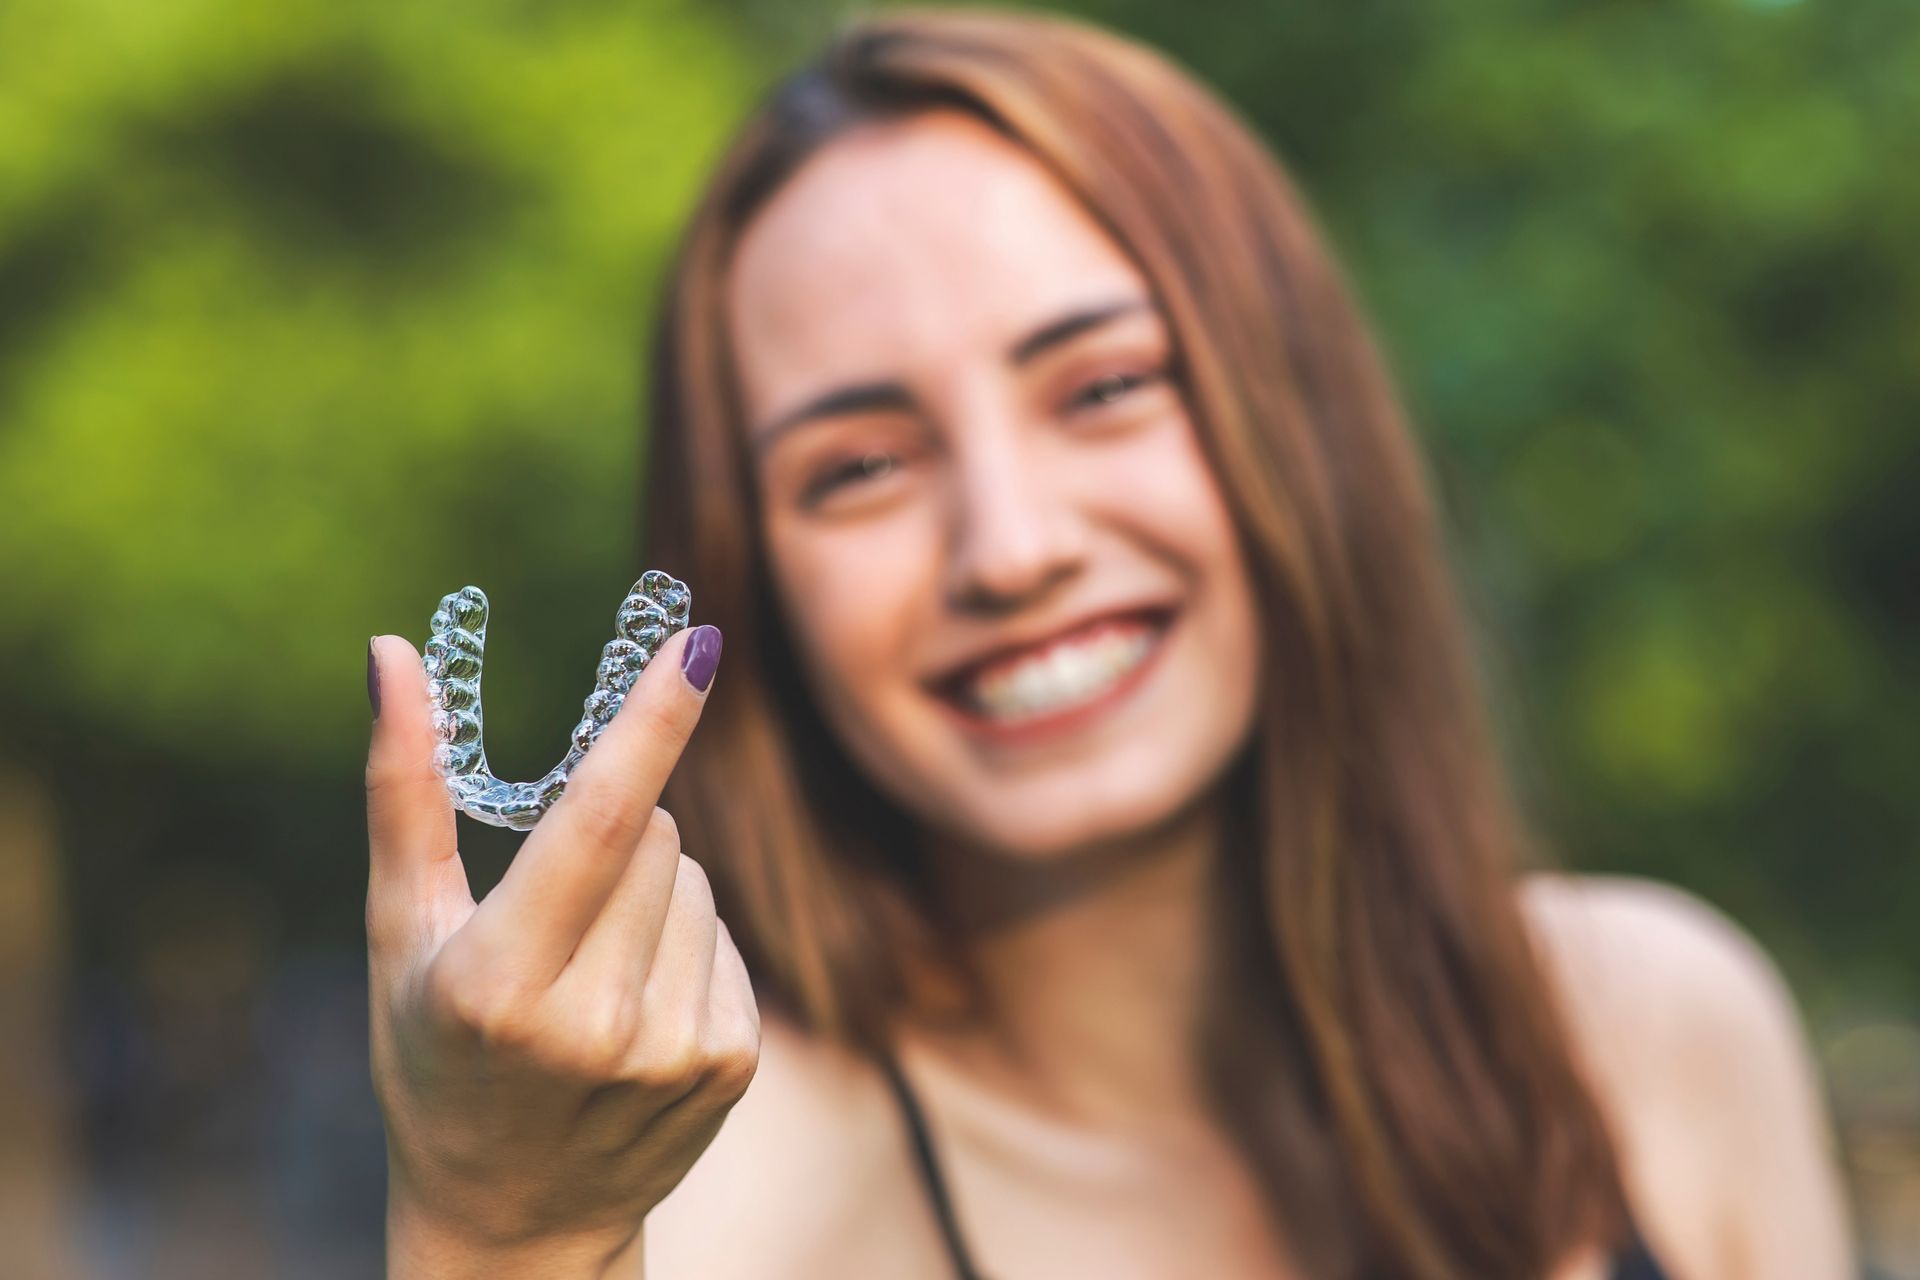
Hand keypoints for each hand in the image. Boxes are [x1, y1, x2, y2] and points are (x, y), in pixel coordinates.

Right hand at [364, 624, 756, 1269]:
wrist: (512, 1218)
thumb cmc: (434, 1056)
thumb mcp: (399, 934)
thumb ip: (405, 790)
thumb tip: (392, 652)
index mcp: (499, 982)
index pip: (595, 821)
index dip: (650, 723)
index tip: (698, 641)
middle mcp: (594, 1023)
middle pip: (653, 832)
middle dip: (613, 830)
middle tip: (556, 907)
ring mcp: (672, 1050)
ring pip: (694, 878)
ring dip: (651, 891)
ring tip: (590, 970)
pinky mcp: (731, 1064)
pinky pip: (725, 934)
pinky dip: (685, 945)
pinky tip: (635, 1006)